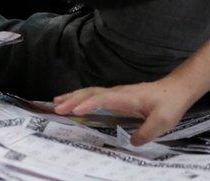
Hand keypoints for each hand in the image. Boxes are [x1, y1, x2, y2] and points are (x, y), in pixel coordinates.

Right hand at [53, 77, 196, 145]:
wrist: (176, 89)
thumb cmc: (169, 103)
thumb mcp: (163, 121)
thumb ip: (146, 132)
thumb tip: (130, 142)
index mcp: (126, 98)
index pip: (102, 98)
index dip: (87, 103)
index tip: (74, 110)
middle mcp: (117, 93)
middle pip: (90, 93)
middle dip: (72, 100)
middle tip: (57, 108)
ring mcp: (116, 93)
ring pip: (90, 92)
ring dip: (73, 96)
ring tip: (56, 102)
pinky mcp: (116, 96)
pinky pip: (94, 95)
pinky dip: (80, 97)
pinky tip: (75, 101)